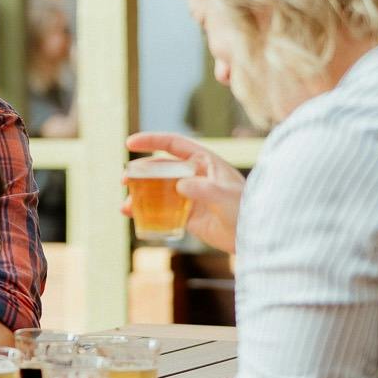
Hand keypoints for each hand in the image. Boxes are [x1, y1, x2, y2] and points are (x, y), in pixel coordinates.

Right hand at [122, 131, 243, 252]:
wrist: (252, 236)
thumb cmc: (245, 210)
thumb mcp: (226, 196)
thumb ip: (204, 189)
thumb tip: (180, 185)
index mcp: (204, 161)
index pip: (174, 144)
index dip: (151, 141)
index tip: (130, 143)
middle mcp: (194, 175)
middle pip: (160, 167)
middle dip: (140, 171)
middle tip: (125, 179)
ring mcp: (189, 194)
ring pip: (158, 189)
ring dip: (140, 194)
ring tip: (126, 205)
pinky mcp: (187, 214)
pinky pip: (162, 210)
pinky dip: (146, 211)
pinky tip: (133, 215)